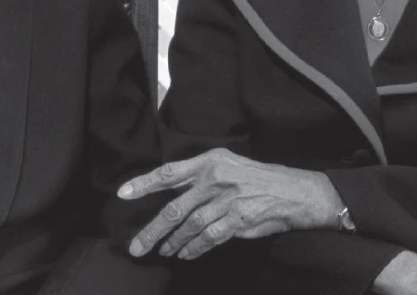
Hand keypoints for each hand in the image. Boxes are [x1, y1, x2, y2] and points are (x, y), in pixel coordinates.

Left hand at [117, 148, 341, 259]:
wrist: (294, 191)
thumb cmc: (257, 178)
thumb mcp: (227, 164)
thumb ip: (199, 176)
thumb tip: (172, 193)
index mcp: (208, 162)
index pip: (168, 173)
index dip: (144, 183)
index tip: (122, 194)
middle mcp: (214, 180)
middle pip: (173, 209)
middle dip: (151, 231)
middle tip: (136, 247)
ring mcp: (226, 201)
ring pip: (188, 227)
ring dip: (172, 243)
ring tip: (163, 251)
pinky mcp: (238, 221)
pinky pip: (208, 238)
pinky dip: (194, 248)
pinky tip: (185, 254)